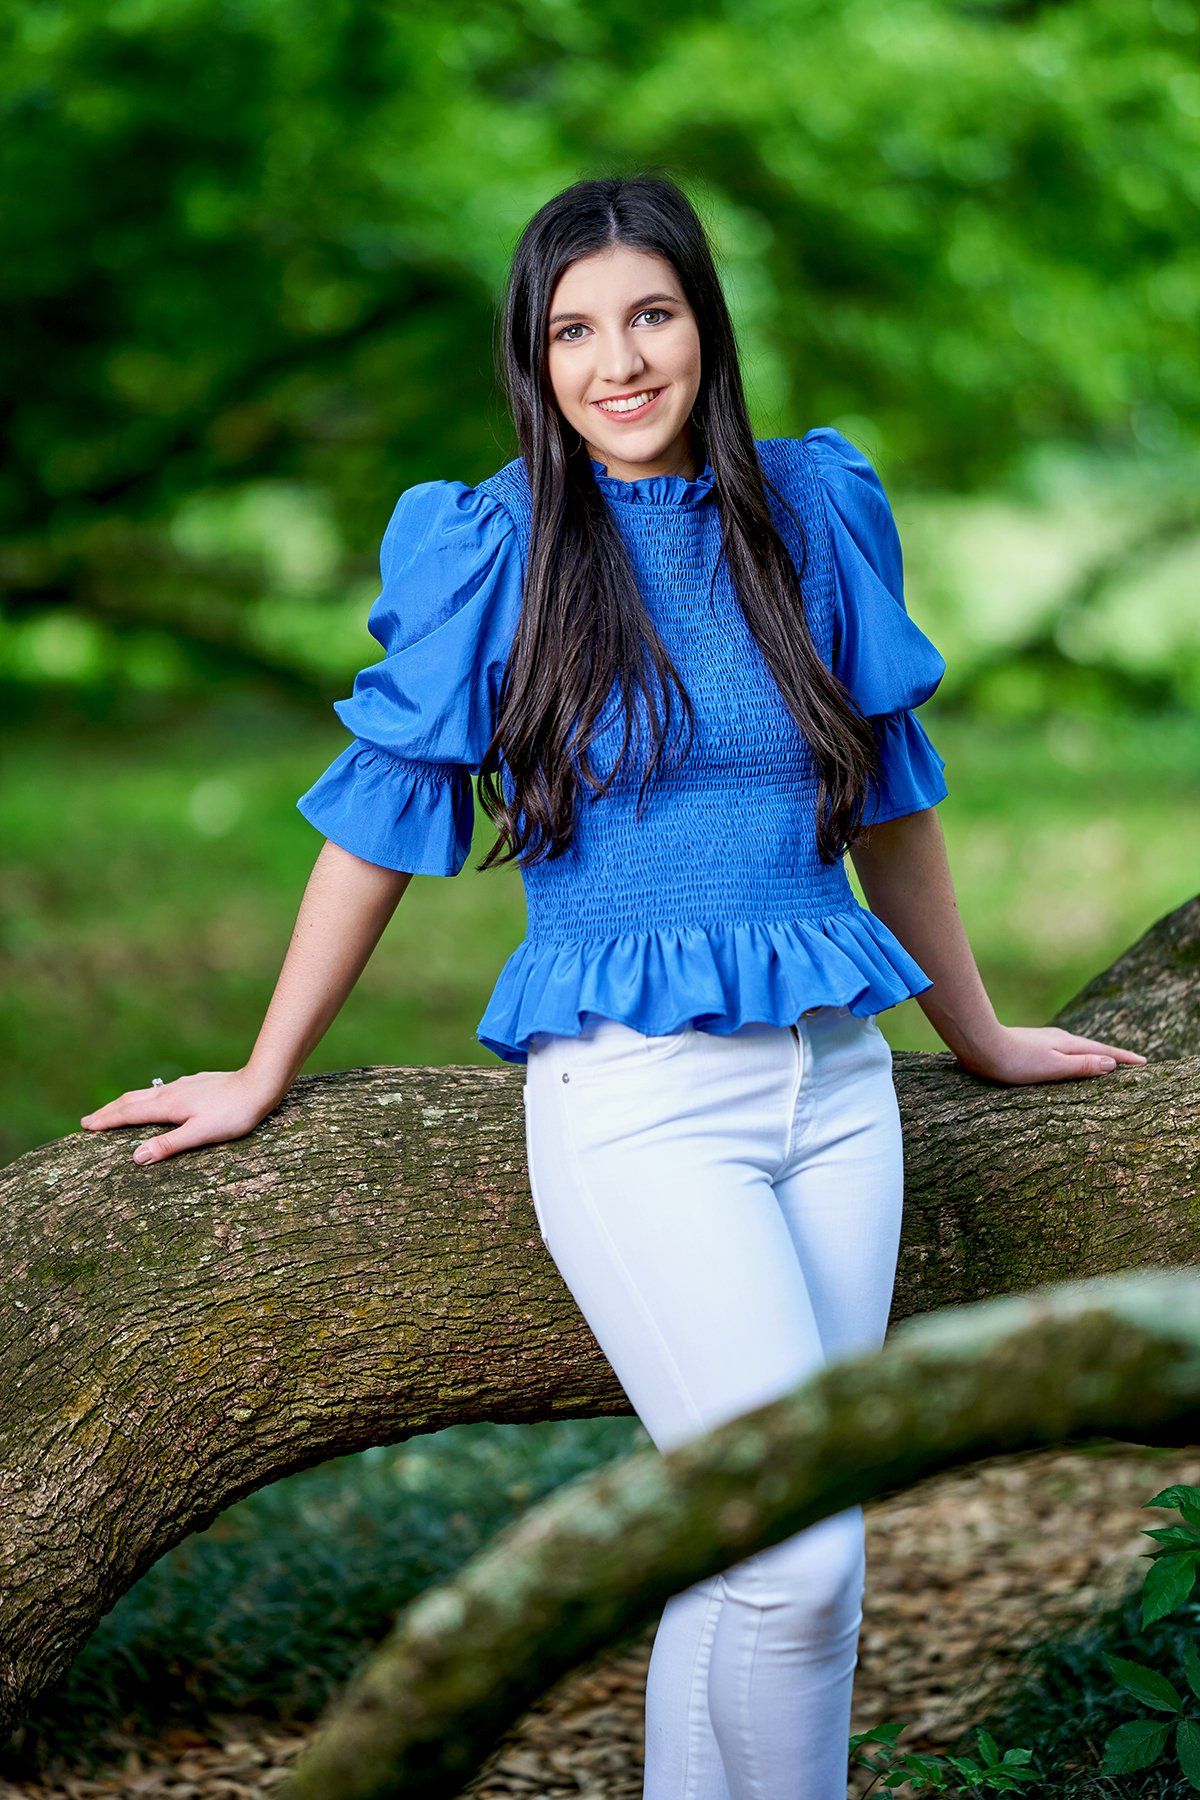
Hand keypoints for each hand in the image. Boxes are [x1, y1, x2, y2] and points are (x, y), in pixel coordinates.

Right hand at [79, 1069, 283, 1164]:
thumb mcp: (201, 1134)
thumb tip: (135, 1157)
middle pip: (132, 1100)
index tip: (85, 1126)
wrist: (260, 1084)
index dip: (106, 1120)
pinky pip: (162, 1090)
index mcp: (168, 1106)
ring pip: (147, 1093)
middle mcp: (171, 1092)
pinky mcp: (196, 1084)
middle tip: (88, 1120)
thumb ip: (169, 1145)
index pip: (129, 1114)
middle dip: (109, 1111)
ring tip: (114, 1110)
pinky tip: (156, 1099)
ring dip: (126, 1103)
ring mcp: (184, 1086)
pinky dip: (147, 1097)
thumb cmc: (234, 1114)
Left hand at [958, 1024, 1148, 1085]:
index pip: (1103, 1052)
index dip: (1123, 1058)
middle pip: (1092, 1047)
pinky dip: (1074, 1055)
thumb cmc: (1014, 1061)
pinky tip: (1065, 1060)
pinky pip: (1061, 1050)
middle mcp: (1058, 1038)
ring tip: (1104, 1061)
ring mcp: (1043, 1040)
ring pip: (1076, 1047)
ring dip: (1093, 1054)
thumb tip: (1111, 1063)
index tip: (1144, 1062)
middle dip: (1112, 1055)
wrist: (979, 1045)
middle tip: (1132, 1061)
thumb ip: (1081, 1065)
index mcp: (1067, 1044)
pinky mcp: (1030, 1045)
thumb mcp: (1052, 1067)